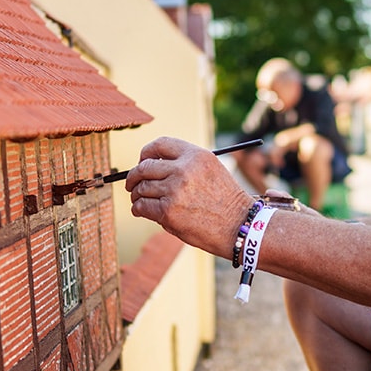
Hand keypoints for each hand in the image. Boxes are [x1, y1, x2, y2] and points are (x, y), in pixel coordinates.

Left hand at [125, 137, 251, 256]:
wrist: (239, 225)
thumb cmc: (225, 200)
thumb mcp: (211, 170)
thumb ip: (185, 164)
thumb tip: (152, 166)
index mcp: (195, 155)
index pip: (160, 144)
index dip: (146, 153)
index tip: (142, 161)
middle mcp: (184, 169)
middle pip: (144, 167)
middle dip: (134, 177)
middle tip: (132, 184)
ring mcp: (175, 190)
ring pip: (141, 188)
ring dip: (137, 195)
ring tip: (140, 200)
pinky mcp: (168, 212)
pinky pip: (142, 206)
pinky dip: (138, 209)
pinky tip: (142, 210)